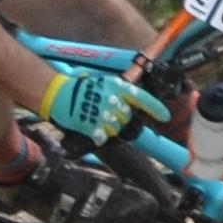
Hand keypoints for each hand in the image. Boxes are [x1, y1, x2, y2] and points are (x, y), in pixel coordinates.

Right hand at [39, 71, 172, 144]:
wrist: (57, 94)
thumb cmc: (82, 90)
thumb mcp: (104, 85)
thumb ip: (121, 95)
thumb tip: (136, 109)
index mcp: (116, 86)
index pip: (142, 97)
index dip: (155, 108)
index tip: (165, 117)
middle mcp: (111, 99)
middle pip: (128, 118)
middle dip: (121, 120)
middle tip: (108, 115)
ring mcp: (101, 113)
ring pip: (116, 129)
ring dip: (109, 128)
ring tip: (96, 119)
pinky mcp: (91, 125)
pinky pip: (103, 137)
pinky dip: (98, 136)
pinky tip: (91, 129)